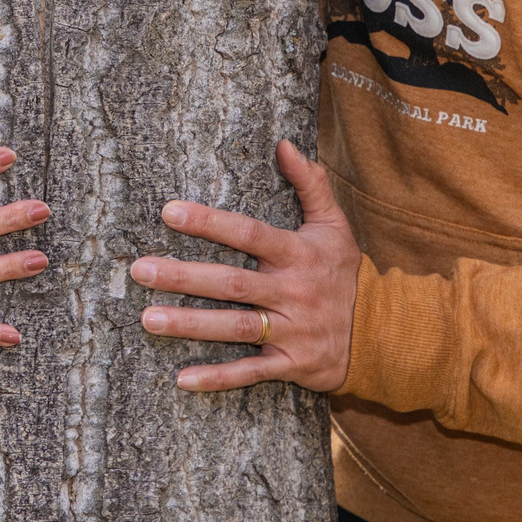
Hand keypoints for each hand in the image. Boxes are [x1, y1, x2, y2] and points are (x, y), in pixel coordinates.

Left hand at [129, 139, 359, 393]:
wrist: (381, 334)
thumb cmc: (345, 273)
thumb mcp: (334, 226)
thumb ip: (310, 184)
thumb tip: (285, 143)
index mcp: (298, 254)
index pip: (249, 234)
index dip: (210, 222)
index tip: (169, 212)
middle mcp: (292, 292)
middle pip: (232, 283)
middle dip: (184, 277)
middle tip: (140, 270)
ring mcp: (291, 331)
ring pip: (235, 327)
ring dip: (191, 324)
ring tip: (149, 318)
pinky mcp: (291, 365)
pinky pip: (251, 372)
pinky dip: (218, 378)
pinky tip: (182, 378)